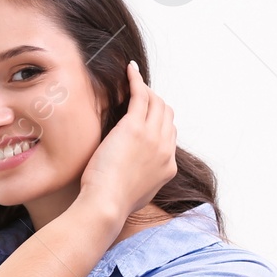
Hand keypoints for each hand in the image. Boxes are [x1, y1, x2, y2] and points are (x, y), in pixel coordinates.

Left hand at [79, 60, 176, 219]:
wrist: (107, 205)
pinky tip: (129, 70)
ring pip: (156, 103)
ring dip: (146, 89)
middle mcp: (165, 148)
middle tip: (138, 94)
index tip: (145, 114)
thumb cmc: (111, 203)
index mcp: (168, 165)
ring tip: (132, 80)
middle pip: (166, 115)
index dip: (158, 121)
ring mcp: (152, 136)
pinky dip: (136, 80)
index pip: (169, 134)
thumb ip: (143, 178)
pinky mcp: (134, 127)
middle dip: (155, 102)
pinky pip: (140, 95)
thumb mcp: (137, 192)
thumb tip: (134, 173)